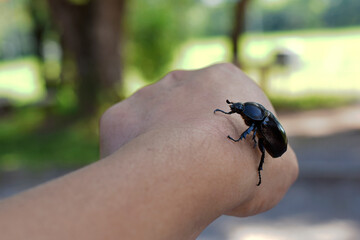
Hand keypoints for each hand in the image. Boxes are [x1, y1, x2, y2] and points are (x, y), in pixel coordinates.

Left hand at [100, 63, 297, 216]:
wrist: (200, 165)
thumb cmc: (248, 164)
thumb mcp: (281, 165)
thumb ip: (268, 156)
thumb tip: (258, 163)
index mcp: (224, 79)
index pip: (224, 104)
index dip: (226, 133)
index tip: (224, 158)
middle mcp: (183, 79)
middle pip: (186, 109)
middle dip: (190, 135)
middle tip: (193, 165)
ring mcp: (148, 94)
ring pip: (153, 120)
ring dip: (159, 141)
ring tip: (167, 171)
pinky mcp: (120, 115)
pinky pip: (125, 134)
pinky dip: (131, 152)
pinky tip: (144, 171)